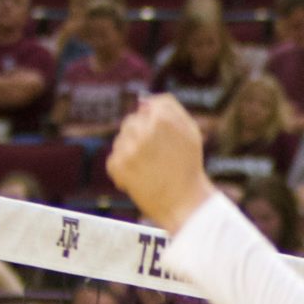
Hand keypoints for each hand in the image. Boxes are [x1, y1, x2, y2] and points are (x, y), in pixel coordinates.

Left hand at [106, 94, 215, 234]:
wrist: (185, 203)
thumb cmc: (188, 166)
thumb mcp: (189, 130)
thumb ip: (169, 108)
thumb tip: (143, 101)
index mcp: (164, 117)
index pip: (147, 107)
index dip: (154, 126)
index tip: (163, 142)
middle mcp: (145, 129)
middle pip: (130, 122)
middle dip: (139, 137)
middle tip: (156, 158)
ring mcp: (130, 147)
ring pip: (120, 141)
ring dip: (130, 153)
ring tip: (149, 169)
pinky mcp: (119, 166)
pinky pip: (113, 159)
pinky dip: (123, 170)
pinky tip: (139, 179)